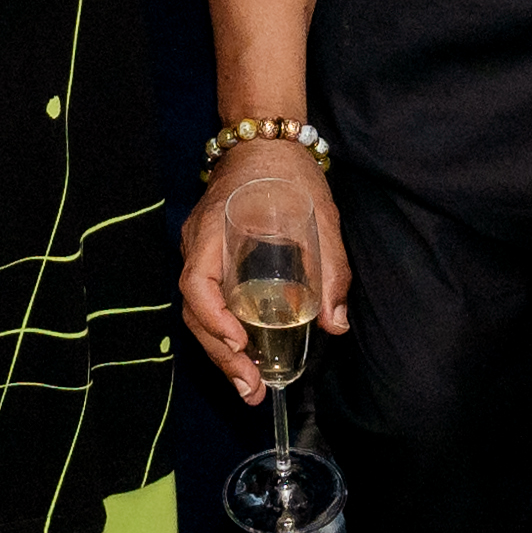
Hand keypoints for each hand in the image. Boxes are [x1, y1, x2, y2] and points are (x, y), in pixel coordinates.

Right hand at [178, 132, 347, 399]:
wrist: (266, 142)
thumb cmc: (291, 176)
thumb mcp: (321, 216)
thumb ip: (331, 270)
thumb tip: (336, 325)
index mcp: (215, 230)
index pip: (197, 282)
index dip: (214, 319)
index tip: (239, 343)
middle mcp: (198, 246)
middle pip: (195, 309)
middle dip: (221, 355)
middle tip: (251, 390)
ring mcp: (199, 253)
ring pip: (199, 311)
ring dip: (221, 352)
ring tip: (250, 386)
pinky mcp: (209, 260)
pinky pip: (208, 301)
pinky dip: (223, 332)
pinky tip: (245, 356)